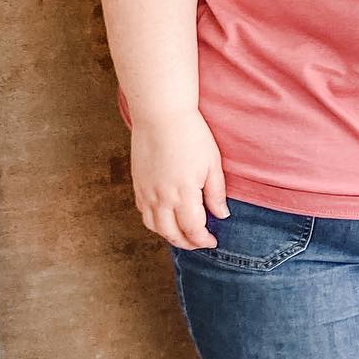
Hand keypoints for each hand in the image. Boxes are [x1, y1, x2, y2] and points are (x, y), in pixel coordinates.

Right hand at [129, 109, 228, 248]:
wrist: (161, 115)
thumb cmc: (191, 136)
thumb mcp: (212, 164)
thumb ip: (216, 193)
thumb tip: (221, 215)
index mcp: (184, 194)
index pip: (193, 229)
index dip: (204, 240)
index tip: (213, 241)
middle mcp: (161, 198)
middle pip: (172, 233)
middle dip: (187, 243)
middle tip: (199, 243)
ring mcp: (146, 192)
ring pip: (154, 226)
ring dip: (169, 235)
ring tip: (182, 234)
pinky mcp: (137, 184)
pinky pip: (143, 212)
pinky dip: (154, 222)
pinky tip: (165, 218)